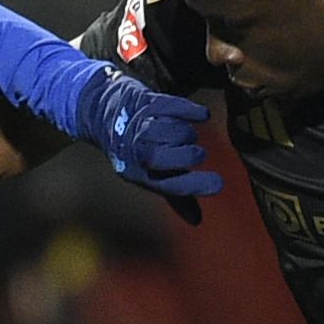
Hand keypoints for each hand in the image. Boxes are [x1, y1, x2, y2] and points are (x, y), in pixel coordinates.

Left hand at [74, 62, 216, 208]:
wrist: (104, 111)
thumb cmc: (137, 148)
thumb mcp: (152, 173)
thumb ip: (176, 193)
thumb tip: (197, 222)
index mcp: (140, 175)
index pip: (170, 186)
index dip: (195, 186)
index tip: (219, 184)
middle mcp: (135, 153)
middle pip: (162, 159)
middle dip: (189, 155)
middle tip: (197, 154)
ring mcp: (137, 126)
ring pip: (169, 131)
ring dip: (185, 133)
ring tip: (186, 134)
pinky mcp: (143, 102)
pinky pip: (170, 106)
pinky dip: (190, 110)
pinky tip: (202, 115)